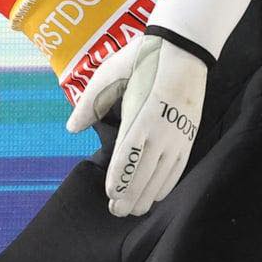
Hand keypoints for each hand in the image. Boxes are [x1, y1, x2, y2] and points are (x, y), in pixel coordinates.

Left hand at [103, 35, 208, 217]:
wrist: (183, 49)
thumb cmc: (141, 59)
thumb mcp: (108, 74)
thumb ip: (89, 104)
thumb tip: (72, 128)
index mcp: (140, 119)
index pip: (127, 160)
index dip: (119, 182)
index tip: (110, 196)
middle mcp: (161, 132)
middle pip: (145, 175)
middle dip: (130, 196)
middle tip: (117, 212)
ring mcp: (178, 136)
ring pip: (163, 176)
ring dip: (147, 195)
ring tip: (133, 209)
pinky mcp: (189, 136)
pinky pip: (178, 169)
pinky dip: (166, 185)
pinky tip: (157, 194)